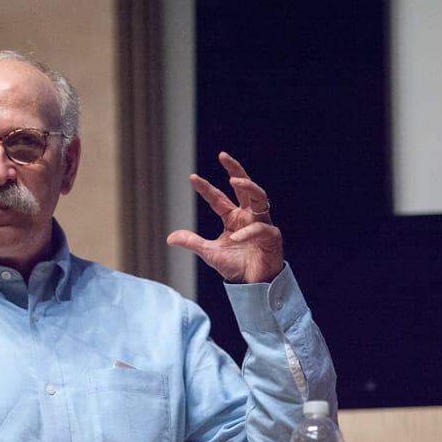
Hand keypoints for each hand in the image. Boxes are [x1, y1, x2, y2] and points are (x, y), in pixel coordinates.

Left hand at [166, 152, 282, 283]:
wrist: (252, 286)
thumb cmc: (235, 266)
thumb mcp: (209, 252)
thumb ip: (192, 242)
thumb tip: (169, 237)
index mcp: (233, 217)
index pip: (218, 198)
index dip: (206, 188)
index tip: (192, 178)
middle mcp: (248, 216)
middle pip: (245, 187)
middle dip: (235, 169)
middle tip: (223, 156)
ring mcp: (262, 224)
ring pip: (260, 197)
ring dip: (248, 187)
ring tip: (233, 180)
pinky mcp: (272, 237)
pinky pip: (261, 229)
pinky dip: (248, 232)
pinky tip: (236, 236)